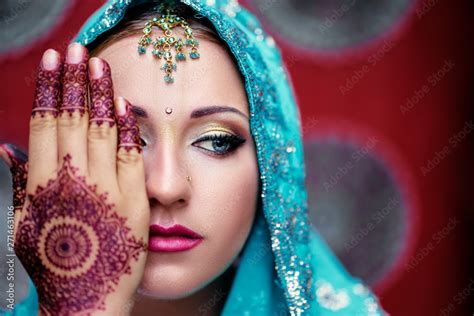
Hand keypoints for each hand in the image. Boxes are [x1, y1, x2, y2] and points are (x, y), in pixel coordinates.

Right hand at [0, 43, 148, 314]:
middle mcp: (74, 181)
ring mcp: (107, 190)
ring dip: (101, 93)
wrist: (88, 299)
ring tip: (99, 64)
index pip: (46, 123)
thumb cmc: (53, 263)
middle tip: (76, 49)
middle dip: (75, 80)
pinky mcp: (135, 201)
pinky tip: (125, 104)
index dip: (50, 89)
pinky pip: (132, 156)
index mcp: (43, 185)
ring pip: (103, 130)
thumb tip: (7, 149)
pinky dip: (128, 128)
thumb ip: (19, 184)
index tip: (53, 63)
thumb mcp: (24, 226)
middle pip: (74, 119)